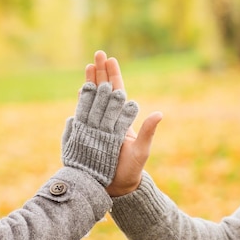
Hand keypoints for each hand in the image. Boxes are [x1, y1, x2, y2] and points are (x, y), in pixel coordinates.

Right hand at [61, 53, 138, 186]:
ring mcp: (98, 124)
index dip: (114, 76)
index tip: (111, 59)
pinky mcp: (87, 132)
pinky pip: (83, 112)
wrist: (116, 186)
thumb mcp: (141, 150)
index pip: (118, 91)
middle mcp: (110, 118)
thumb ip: (148, 131)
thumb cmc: (132, 169)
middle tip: (98, 53)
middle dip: (101, 71)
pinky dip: (82, 99)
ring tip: (88, 64)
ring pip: (93, 97)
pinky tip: (80, 88)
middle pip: (105, 89)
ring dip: (91, 81)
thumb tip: (159, 113)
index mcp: (123, 118)